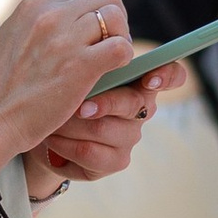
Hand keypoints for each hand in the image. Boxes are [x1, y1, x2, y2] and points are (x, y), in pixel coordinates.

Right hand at [0, 0, 142, 161]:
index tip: (89, 41)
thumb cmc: (3, 82)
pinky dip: (124, 59)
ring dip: (120, 38)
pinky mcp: (79, 65)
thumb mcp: (17, 32)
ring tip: (108, 61)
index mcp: (34, 3)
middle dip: (115, 22)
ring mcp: (64, 38)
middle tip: (107, 48)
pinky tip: (110, 72)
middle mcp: (50, 14)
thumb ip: (54, 6)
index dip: (94, 18)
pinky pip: (121, 47)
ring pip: (116, 18)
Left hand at [27, 64, 180, 189]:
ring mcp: (130, 136)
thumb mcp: (76, 74)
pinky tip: (51, 139)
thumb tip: (89, 56)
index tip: (150, 79)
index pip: (172, 75)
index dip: (167, 76)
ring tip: (51, 117)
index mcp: (138, 81)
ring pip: (104, 129)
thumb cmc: (65, 95)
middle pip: (133, 103)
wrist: (45, 132)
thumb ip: (91, 64)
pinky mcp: (117, 161)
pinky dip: (64, 144)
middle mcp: (140, 109)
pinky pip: (90, 152)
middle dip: (103, 103)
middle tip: (78, 105)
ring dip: (70, 124)